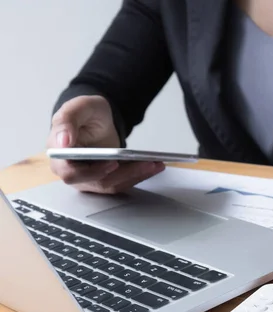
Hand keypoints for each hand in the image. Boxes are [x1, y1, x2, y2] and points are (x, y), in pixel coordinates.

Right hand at [47, 95, 164, 193]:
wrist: (98, 118)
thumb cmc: (85, 113)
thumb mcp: (77, 108)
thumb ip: (66, 121)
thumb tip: (62, 142)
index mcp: (59, 156)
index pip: (71, 173)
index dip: (91, 173)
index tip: (112, 164)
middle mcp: (72, 171)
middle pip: (97, 182)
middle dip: (124, 174)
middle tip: (146, 164)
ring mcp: (89, 178)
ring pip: (113, 184)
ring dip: (136, 176)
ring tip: (155, 164)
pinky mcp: (105, 179)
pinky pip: (122, 182)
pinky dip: (138, 175)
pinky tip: (154, 166)